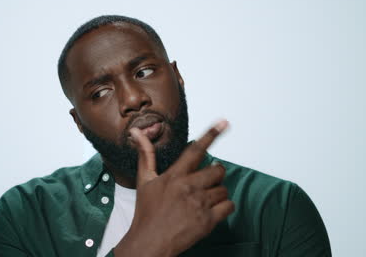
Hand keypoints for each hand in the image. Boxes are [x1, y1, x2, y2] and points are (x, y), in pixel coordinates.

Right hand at [114, 120, 234, 256]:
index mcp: (174, 176)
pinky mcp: (208, 221)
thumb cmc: (147, 212)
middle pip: (217, 170)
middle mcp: (188, 187)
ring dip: (217, 193)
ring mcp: (199, 204)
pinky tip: (212, 210)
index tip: (224, 122)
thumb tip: (136, 131)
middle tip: (206, 181)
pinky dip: (224, 207)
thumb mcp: (144, 181)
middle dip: (215, 173)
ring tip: (203, 200)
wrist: (150, 242)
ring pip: (223, 189)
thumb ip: (145, 154)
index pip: (195, 150)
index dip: (211, 134)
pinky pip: (228, 206)